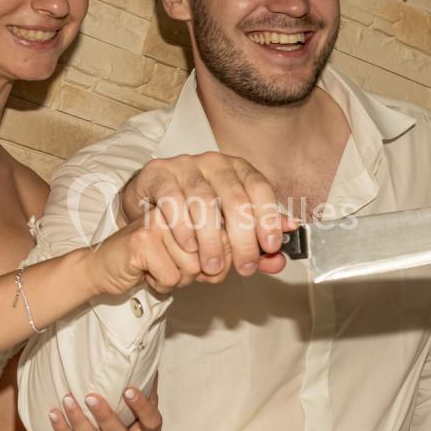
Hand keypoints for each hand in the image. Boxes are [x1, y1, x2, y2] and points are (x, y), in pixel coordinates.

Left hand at [49, 386, 160, 430]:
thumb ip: (143, 386)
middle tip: (90, 396)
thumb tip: (140, 353)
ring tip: (67, 400)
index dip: (141, 407)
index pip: (151, 422)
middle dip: (104, 416)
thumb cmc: (131, 420)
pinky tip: (54, 414)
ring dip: (79, 422)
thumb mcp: (140, 408)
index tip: (128, 389)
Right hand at [87, 215, 223, 296]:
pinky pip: (171, 276)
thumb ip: (215, 257)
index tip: (194, 265)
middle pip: (208, 256)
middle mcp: (176, 208)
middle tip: (170, 267)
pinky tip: (145, 272)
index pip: (226, 237)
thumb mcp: (191, 260)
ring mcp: (158, 222)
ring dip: (175, 279)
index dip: (215, 263)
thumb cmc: (153, 263)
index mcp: (190, 206)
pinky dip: (160, 284)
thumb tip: (224, 263)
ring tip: (156, 267)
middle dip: (192, 274)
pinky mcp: (142, 240)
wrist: (106, 268)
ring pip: (191, 267)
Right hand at [119, 153, 287, 277]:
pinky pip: (172, 199)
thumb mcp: (230, 225)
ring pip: (203, 200)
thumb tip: (279, 258)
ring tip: (212, 265)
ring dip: (211, 238)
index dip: (268, 218)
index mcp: (238, 169)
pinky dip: (182, 226)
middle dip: (242, 238)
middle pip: (235, 198)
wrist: (151, 200)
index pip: (260, 189)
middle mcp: (214, 163)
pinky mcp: (158, 174)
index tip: (270, 247)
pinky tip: (188, 245)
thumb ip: (255, 240)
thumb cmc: (196, 213)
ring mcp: (185, 166)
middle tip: (244, 266)